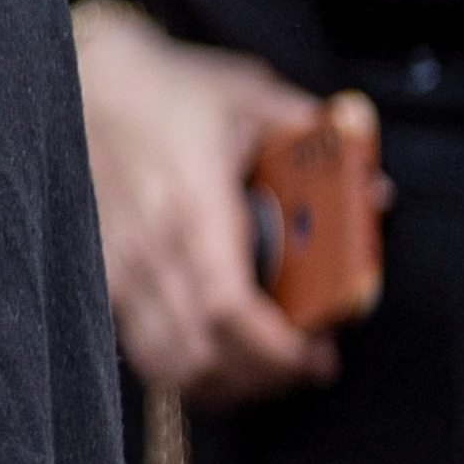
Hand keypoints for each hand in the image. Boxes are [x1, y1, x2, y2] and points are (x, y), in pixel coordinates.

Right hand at [71, 0, 338, 409]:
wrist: (88, 82)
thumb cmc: (172, 90)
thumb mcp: (253, 98)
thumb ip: (320, 144)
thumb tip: (375, 193)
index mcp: (191, 203)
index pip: (227, 307)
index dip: (276, 349)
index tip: (320, 352)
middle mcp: (148, 245)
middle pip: (202, 350)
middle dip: (265, 374)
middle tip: (309, 364)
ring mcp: (117, 267)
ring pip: (168, 361)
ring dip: (227, 381)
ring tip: (269, 369)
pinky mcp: (102, 277)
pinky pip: (141, 349)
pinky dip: (186, 369)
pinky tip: (221, 359)